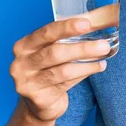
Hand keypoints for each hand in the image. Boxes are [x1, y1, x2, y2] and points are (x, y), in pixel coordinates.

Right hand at [9, 4, 118, 121]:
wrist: (39, 103)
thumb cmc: (48, 69)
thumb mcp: (51, 51)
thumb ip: (67, 38)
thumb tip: (98, 22)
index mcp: (24, 45)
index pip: (46, 33)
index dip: (66, 27)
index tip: (86, 23)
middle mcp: (21, 63)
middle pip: (55, 52)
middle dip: (82, 48)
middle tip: (103, 44)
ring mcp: (27, 82)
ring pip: (62, 71)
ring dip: (87, 63)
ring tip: (104, 56)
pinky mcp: (38, 98)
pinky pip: (66, 84)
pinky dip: (84, 73)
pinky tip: (98, 67)